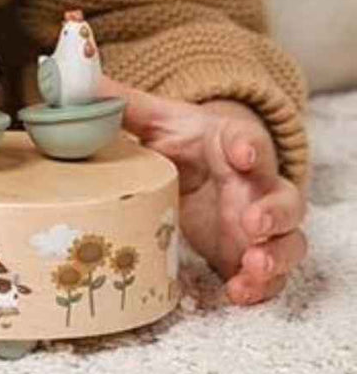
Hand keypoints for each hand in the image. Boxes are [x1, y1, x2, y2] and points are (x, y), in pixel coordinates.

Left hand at [97, 75, 307, 305]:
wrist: (203, 170)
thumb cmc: (184, 142)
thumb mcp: (158, 122)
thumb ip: (125, 104)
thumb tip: (83, 82)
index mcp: (234, 147)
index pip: (250, 142)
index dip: (248, 146)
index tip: (240, 153)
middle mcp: (258, 187)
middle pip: (284, 198)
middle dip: (274, 211)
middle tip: (252, 222)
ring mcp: (261, 225)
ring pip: (289, 241)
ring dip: (276, 254)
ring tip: (254, 263)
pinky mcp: (253, 255)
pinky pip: (271, 276)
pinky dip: (261, 286)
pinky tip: (238, 291)